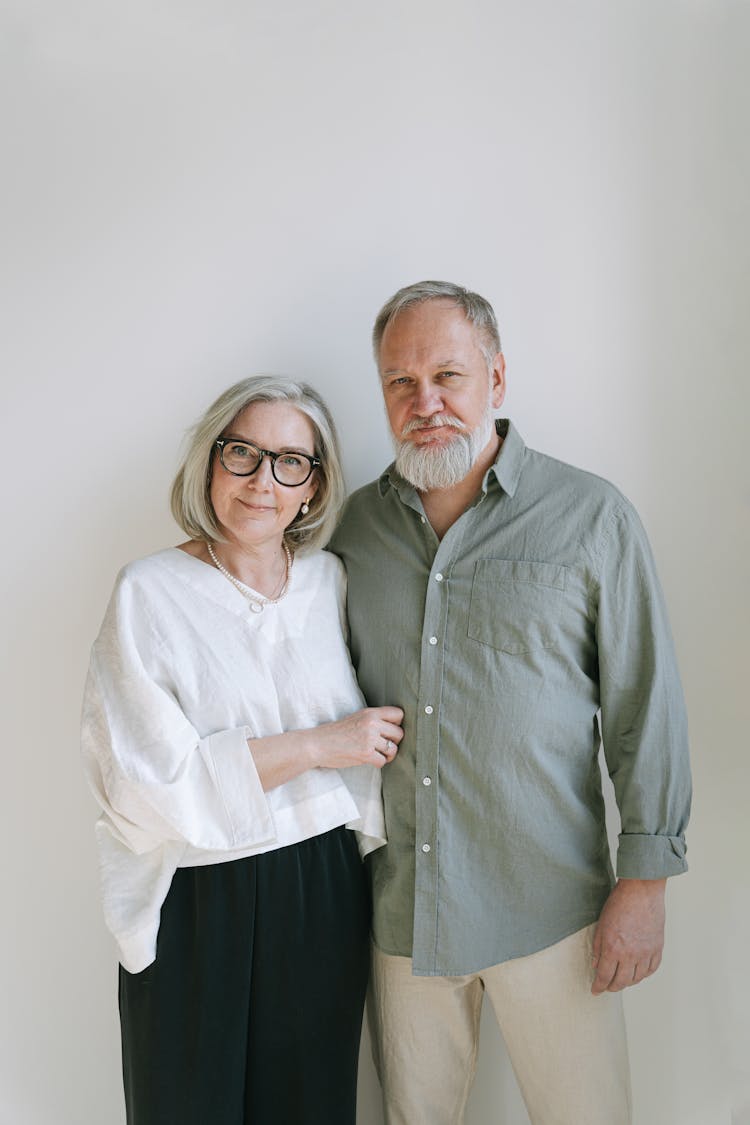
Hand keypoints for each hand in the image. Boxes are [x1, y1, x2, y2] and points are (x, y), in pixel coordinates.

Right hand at [309, 706, 403, 770]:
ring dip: (388, 754)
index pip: (398, 714)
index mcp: (370, 713)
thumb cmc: (336, 732)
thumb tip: (394, 728)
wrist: (318, 744)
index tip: (390, 731)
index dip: (397, 724)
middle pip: (399, 733)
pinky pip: (383, 761)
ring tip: (378, 754)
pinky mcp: (365, 754)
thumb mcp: (356, 718)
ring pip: (393, 749)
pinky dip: (378, 763)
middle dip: (394, 741)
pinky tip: (370, 760)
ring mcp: (369, 739)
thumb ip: (374, 720)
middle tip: (384, 745)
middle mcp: (372, 724)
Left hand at [591, 878, 665, 993]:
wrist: (642, 891)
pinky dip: (644, 974)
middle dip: (612, 987)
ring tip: (622, 980)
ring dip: (628, 982)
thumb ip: (598, 947)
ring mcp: (646, 952)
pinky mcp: (657, 948)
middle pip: (621, 981)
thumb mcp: (602, 924)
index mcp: (613, 948)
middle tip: (607, 987)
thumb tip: (596, 965)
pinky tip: (638, 972)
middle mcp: (630, 954)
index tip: (595, 990)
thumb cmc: (620, 903)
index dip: (599, 986)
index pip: (604, 976)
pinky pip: (652, 969)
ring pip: (637, 978)